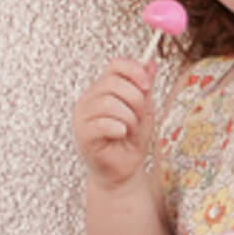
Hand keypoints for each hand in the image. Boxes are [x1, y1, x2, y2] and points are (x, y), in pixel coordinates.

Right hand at [72, 58, 158, 189]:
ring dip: (128, 117)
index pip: (115, 65)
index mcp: (102, 89)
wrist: (123, 170)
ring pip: (108, 103)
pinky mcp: (83, 135)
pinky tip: (121, 135)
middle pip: (113, 83)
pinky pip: (102, 123)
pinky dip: (119, 128)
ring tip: (129, 129)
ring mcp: (82, 117)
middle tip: (139, 117)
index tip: (148, 85)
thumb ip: (145, 87)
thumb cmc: (130, 141)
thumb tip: (151, 63)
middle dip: (135, 100)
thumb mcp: (144, 109)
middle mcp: (89, 99)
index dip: (134, 71)